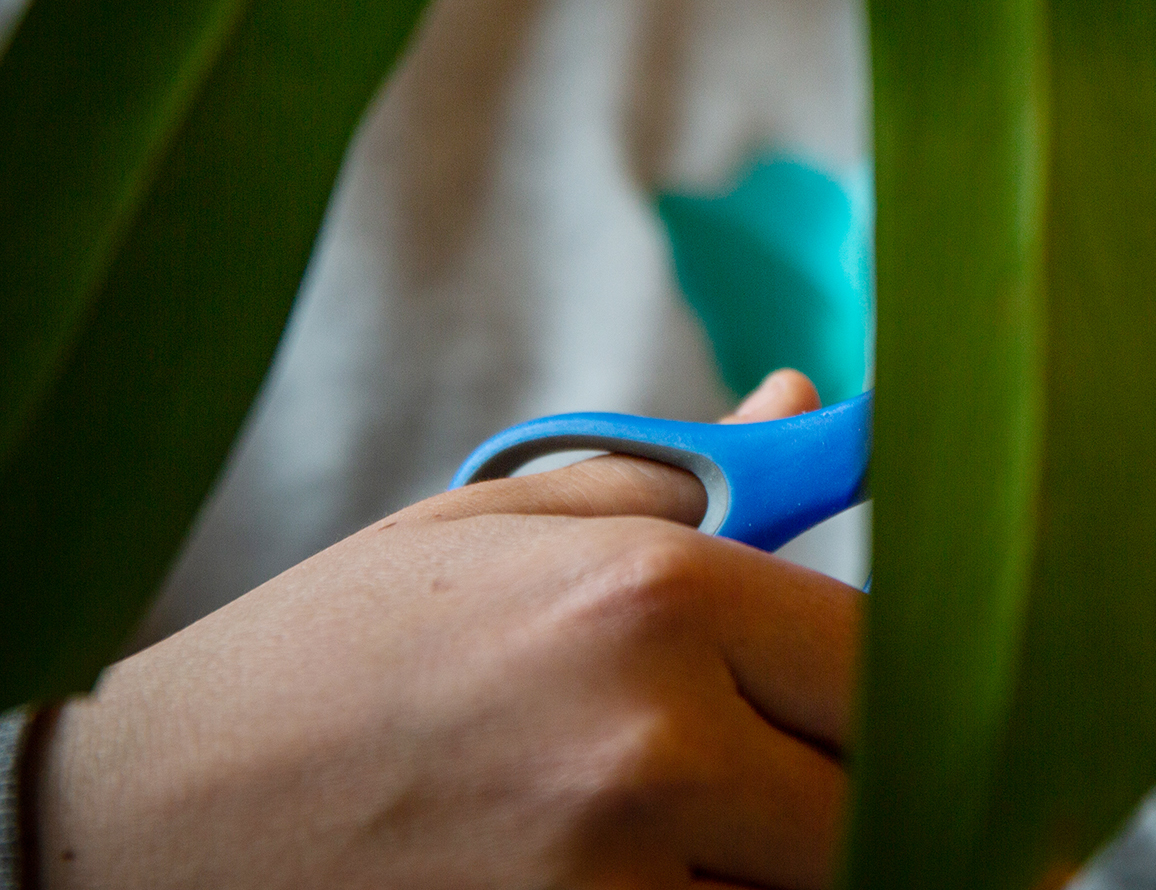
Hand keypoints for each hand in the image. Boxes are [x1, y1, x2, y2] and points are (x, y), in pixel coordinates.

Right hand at [31, 371, 858, 889]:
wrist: (155, 822)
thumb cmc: (344, 657)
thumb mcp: (504, 525)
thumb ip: (690, 476)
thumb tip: (811, 406)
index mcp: (655, 592)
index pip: (891, 659)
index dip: (908, 691)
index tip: (908, 706)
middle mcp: (652, 739)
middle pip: (880, 798)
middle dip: (866, 789)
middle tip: (828, 778)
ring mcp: (612, 879)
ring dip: (802, 867)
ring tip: (735, 827)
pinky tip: (676, 879)